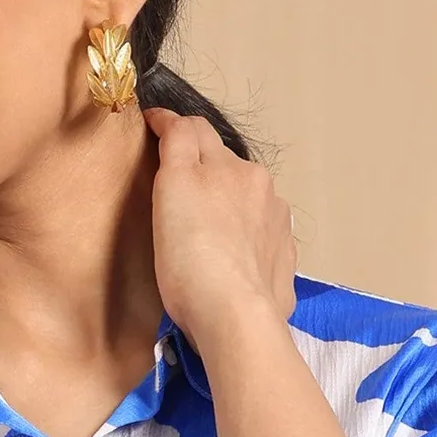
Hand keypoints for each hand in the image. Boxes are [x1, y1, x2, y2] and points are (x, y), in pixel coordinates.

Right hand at [142, 105, 296, 347]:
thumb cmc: (192, 251)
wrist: (233, 317)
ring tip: (210, 238)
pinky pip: (262, 247)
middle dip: (207, 174)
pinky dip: (247, 248)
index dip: (171, 127)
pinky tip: (232, 267)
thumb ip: (178, 143)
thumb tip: (174, 119)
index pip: (198, 133)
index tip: (151, 126)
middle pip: (228, 171)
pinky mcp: (284, 269)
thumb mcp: (174, 185)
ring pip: (250, 208)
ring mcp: (280, 232)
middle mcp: (265, 192)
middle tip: (180, 197)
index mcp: (236, 167)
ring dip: (232, 212)